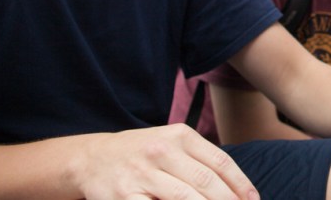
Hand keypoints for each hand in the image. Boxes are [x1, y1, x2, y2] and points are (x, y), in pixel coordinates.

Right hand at [74, 124, 256, 199]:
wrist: (90, 158)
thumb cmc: (141, 153)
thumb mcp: (171, 143)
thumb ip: (199, 159)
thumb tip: (235, 188)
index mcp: (179, 136)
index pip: (219, 161)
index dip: (240, 184)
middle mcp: (162, 151)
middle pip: (206, 181)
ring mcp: (142, 174)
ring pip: (185, 198)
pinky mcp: (126, 197)